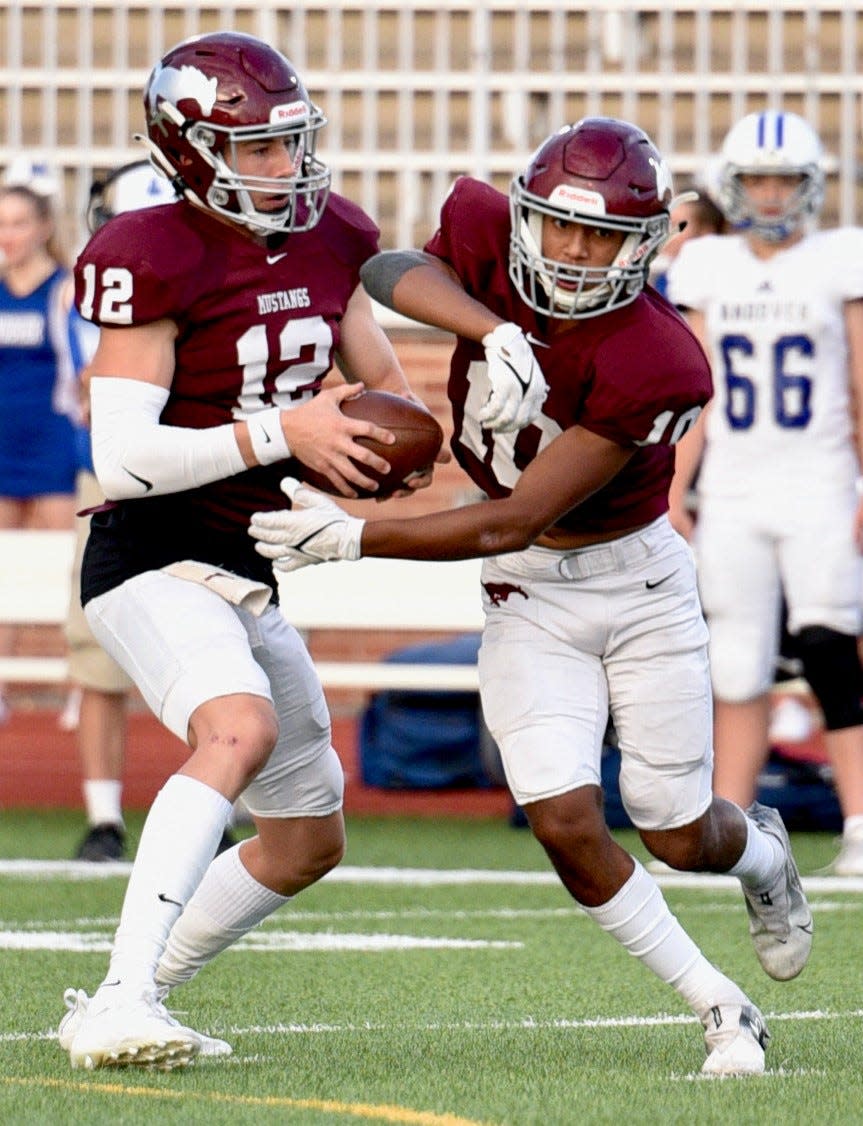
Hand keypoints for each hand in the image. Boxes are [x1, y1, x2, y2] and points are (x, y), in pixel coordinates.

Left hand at [249, 478, 364, 573]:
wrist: (347, 538)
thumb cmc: (334, 518)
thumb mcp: (316, 500)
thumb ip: (298, 491)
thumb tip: (284, 481)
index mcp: (292, 522)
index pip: (269, 522)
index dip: (260, 520)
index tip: (254, 518)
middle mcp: (291, 539)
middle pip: (268, 537)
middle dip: (258, 533)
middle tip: (252, 529)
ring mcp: (296, 552)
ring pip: (273, 552)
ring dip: (263, 549)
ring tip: (258, 546)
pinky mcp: (304, 560)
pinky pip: (287, 566)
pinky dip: (279, 565)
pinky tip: (275, 563)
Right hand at [282, 384, 394, 496]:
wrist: (286, 430)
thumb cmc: (309, 412)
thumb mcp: (327, 397)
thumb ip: (346, 391)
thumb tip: (363, 384)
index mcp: (342, 425)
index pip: (366, 429)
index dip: (381, 434)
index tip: (392, 440)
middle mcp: (338, 443)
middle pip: (363, 456)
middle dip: (377, 463)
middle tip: (388, 468)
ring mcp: (330, 457)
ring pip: (351, 473)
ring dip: (365, 481)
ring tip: (376, 486)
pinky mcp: (322, 467)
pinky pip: (336, 481)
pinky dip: (347, 490)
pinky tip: (356, 494)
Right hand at [479, 322, 547, 432]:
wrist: (506, 339)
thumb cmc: (515, 357)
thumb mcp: (529, 374)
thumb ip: (529, 390)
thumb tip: (523, 408)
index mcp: (539, 390)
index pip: (530, 417)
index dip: (517, 425)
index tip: (506, 426)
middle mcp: (532, 392)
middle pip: (518, 421)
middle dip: (504, 428)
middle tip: (493, 429)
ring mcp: (519, 389)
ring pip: (506, 417)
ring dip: (494, 423)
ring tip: (485, 423)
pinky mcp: (505, 385)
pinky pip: (496, 408)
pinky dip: (488, 414)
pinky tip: (482, 414)